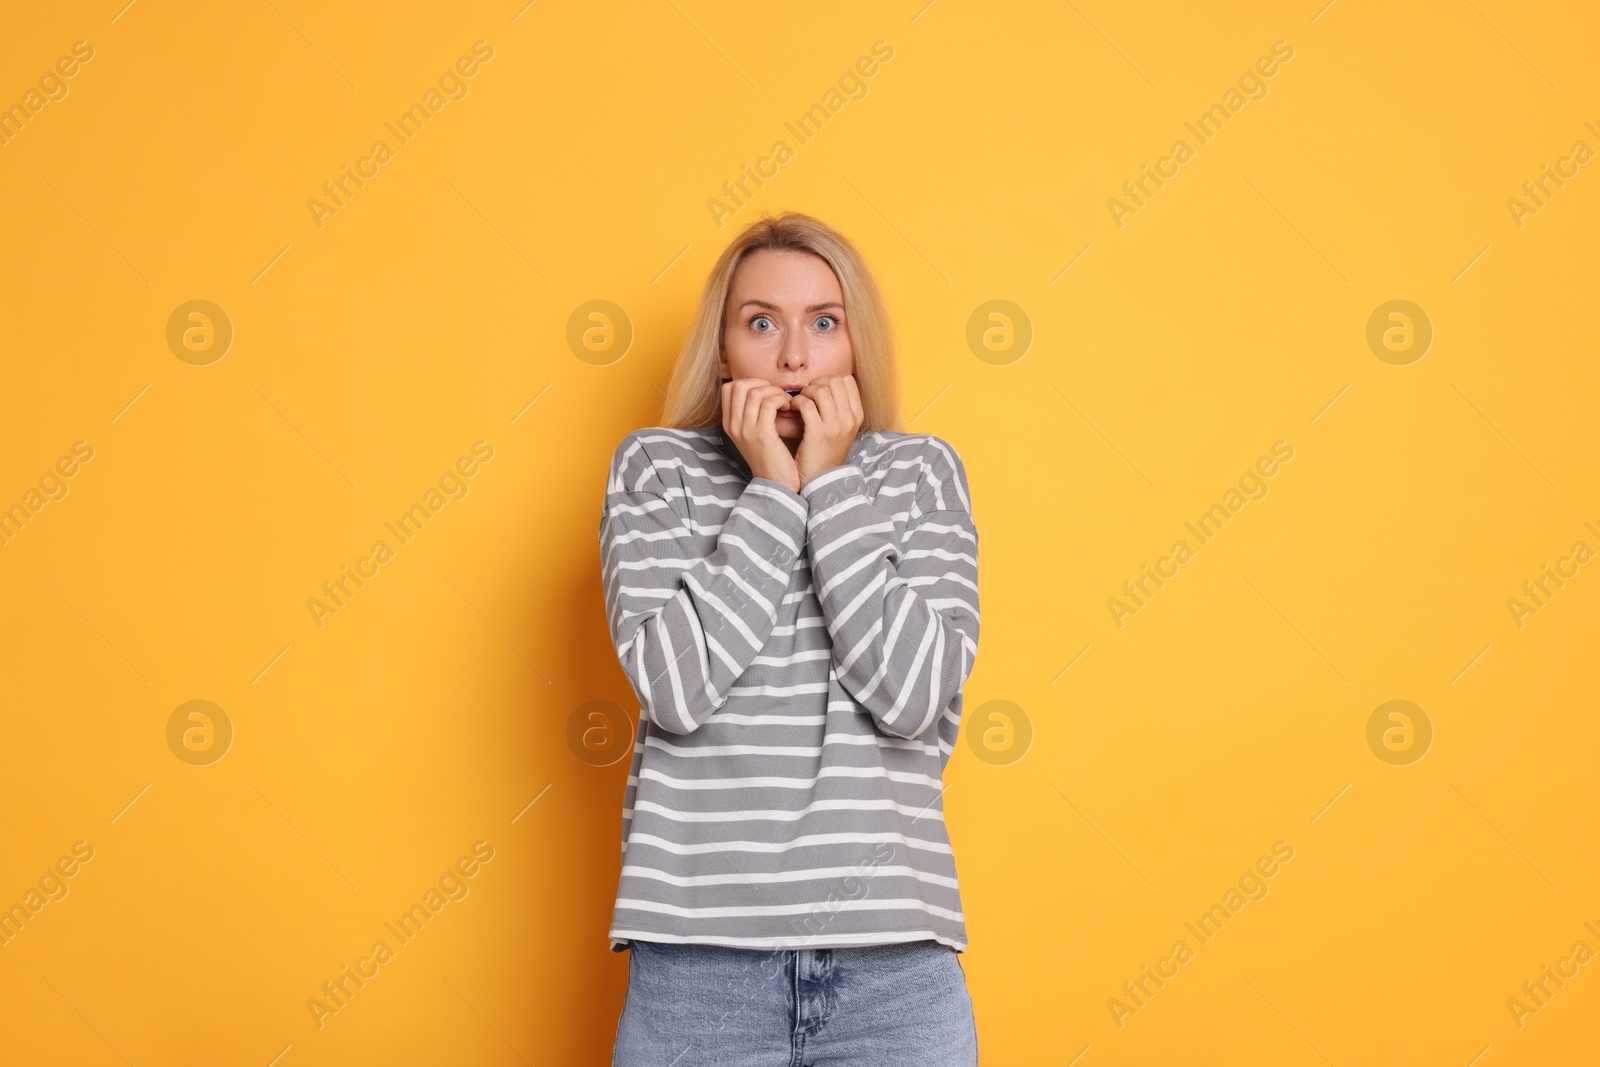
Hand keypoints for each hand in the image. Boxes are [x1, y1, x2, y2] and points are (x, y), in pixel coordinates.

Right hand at [721, 378, 800, 492]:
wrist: (777, 484)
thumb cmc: (772, 456)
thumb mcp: (754, 433)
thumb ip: (752, 413)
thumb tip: (763, 389)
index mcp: (729, 424)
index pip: (729, 388)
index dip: (750, 383)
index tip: (767, 392)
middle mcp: (733, 426)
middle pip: (740, 386)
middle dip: (762, 384)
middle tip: (777, 395)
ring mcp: (745, 430)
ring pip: (755, 392)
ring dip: (775, 392)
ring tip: (786, 403)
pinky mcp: (762, 435)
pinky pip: (769, 403)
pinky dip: (781, 400)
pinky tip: (789, 408)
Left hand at [792, 374, 863, 488]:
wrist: (821, 480)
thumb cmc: (826, 452)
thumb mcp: (841, 429)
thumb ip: (838, 407)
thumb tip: (824, 385)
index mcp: (857, 416)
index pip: (847, 380)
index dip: (829, 380)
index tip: (818, 390)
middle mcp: (849, 419)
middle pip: (833, 382)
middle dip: (816, 383)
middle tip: (806, 395)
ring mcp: (835, 426)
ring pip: (820, 390)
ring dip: (805, 392)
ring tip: (800, 402)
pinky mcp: (818, 433)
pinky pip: (807, 404)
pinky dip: (797, 402)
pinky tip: (794, 409)